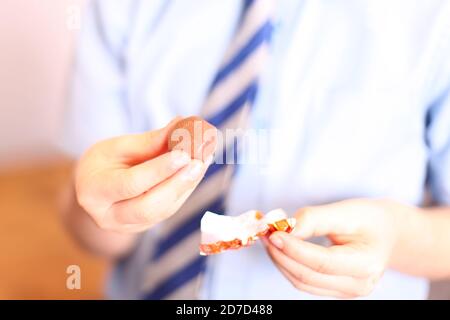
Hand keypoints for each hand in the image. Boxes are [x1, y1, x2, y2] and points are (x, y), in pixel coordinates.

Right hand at [75, 117, 211, 232]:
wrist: (92, 190)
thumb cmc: (103, 162)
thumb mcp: (116, 147)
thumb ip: (148, 142)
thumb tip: (180, 126)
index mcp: (94, 192)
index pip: (130, 184)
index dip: (159, 170)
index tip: (183, 154)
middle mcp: (109, 216)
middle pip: (148, 206)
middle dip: (177, 183)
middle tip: (199, 162)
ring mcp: (128, 226)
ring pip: (164, 210)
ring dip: (187, 185)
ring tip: (204, 160)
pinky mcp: (145, 226)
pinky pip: (169, 209)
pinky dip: (185, 188)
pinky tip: (198, 169)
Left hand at [265, 199, 410, 297]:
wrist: (388, 233)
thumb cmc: (370, 219)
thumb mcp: (345, 211)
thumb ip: (314, 219)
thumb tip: (285, 230)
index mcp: (366, 264)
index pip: (321, 262)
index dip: (293, 249)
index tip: (273, 233)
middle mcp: (358, 285)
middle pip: (308, 276)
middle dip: (281, 255)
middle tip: (265, 233)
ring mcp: (347, 292)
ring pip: (302, 283)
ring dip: (281, 261)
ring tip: (269, 239)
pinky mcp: (336, 290)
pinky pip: (306, 283)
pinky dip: (289, 266)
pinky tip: (281, 248)